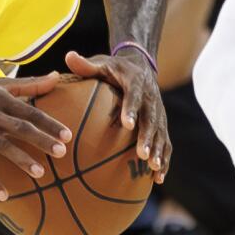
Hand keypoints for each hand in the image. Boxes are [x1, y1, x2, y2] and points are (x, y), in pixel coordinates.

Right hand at [0, 73, 71, 200]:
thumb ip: (29, 84)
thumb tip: (58, 76)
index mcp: (0, 97)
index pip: (29, 111)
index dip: (49, 123)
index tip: (68, 135)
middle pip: (20, 127)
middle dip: (41, 140)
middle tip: (61, 152)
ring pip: (2, 145)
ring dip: (22, 160)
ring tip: (40, 173)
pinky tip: (4, 195)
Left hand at [65, 49, 168, 180]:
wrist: (141, 66)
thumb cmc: (115, 68)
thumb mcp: (102, 63)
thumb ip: (86, 64)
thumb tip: (68, 56)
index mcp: (136, 83)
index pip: (134, 96)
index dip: (132, 109)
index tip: (127, 124)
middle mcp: (151, 99)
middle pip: (152, 119)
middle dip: (148, 137)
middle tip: (142, 155)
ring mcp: (159, 113)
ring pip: (162, 134)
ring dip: (159, 151)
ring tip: (153, 169)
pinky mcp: (162, 124)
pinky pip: (166, 143)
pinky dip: (165, 159)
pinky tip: (158, 179)